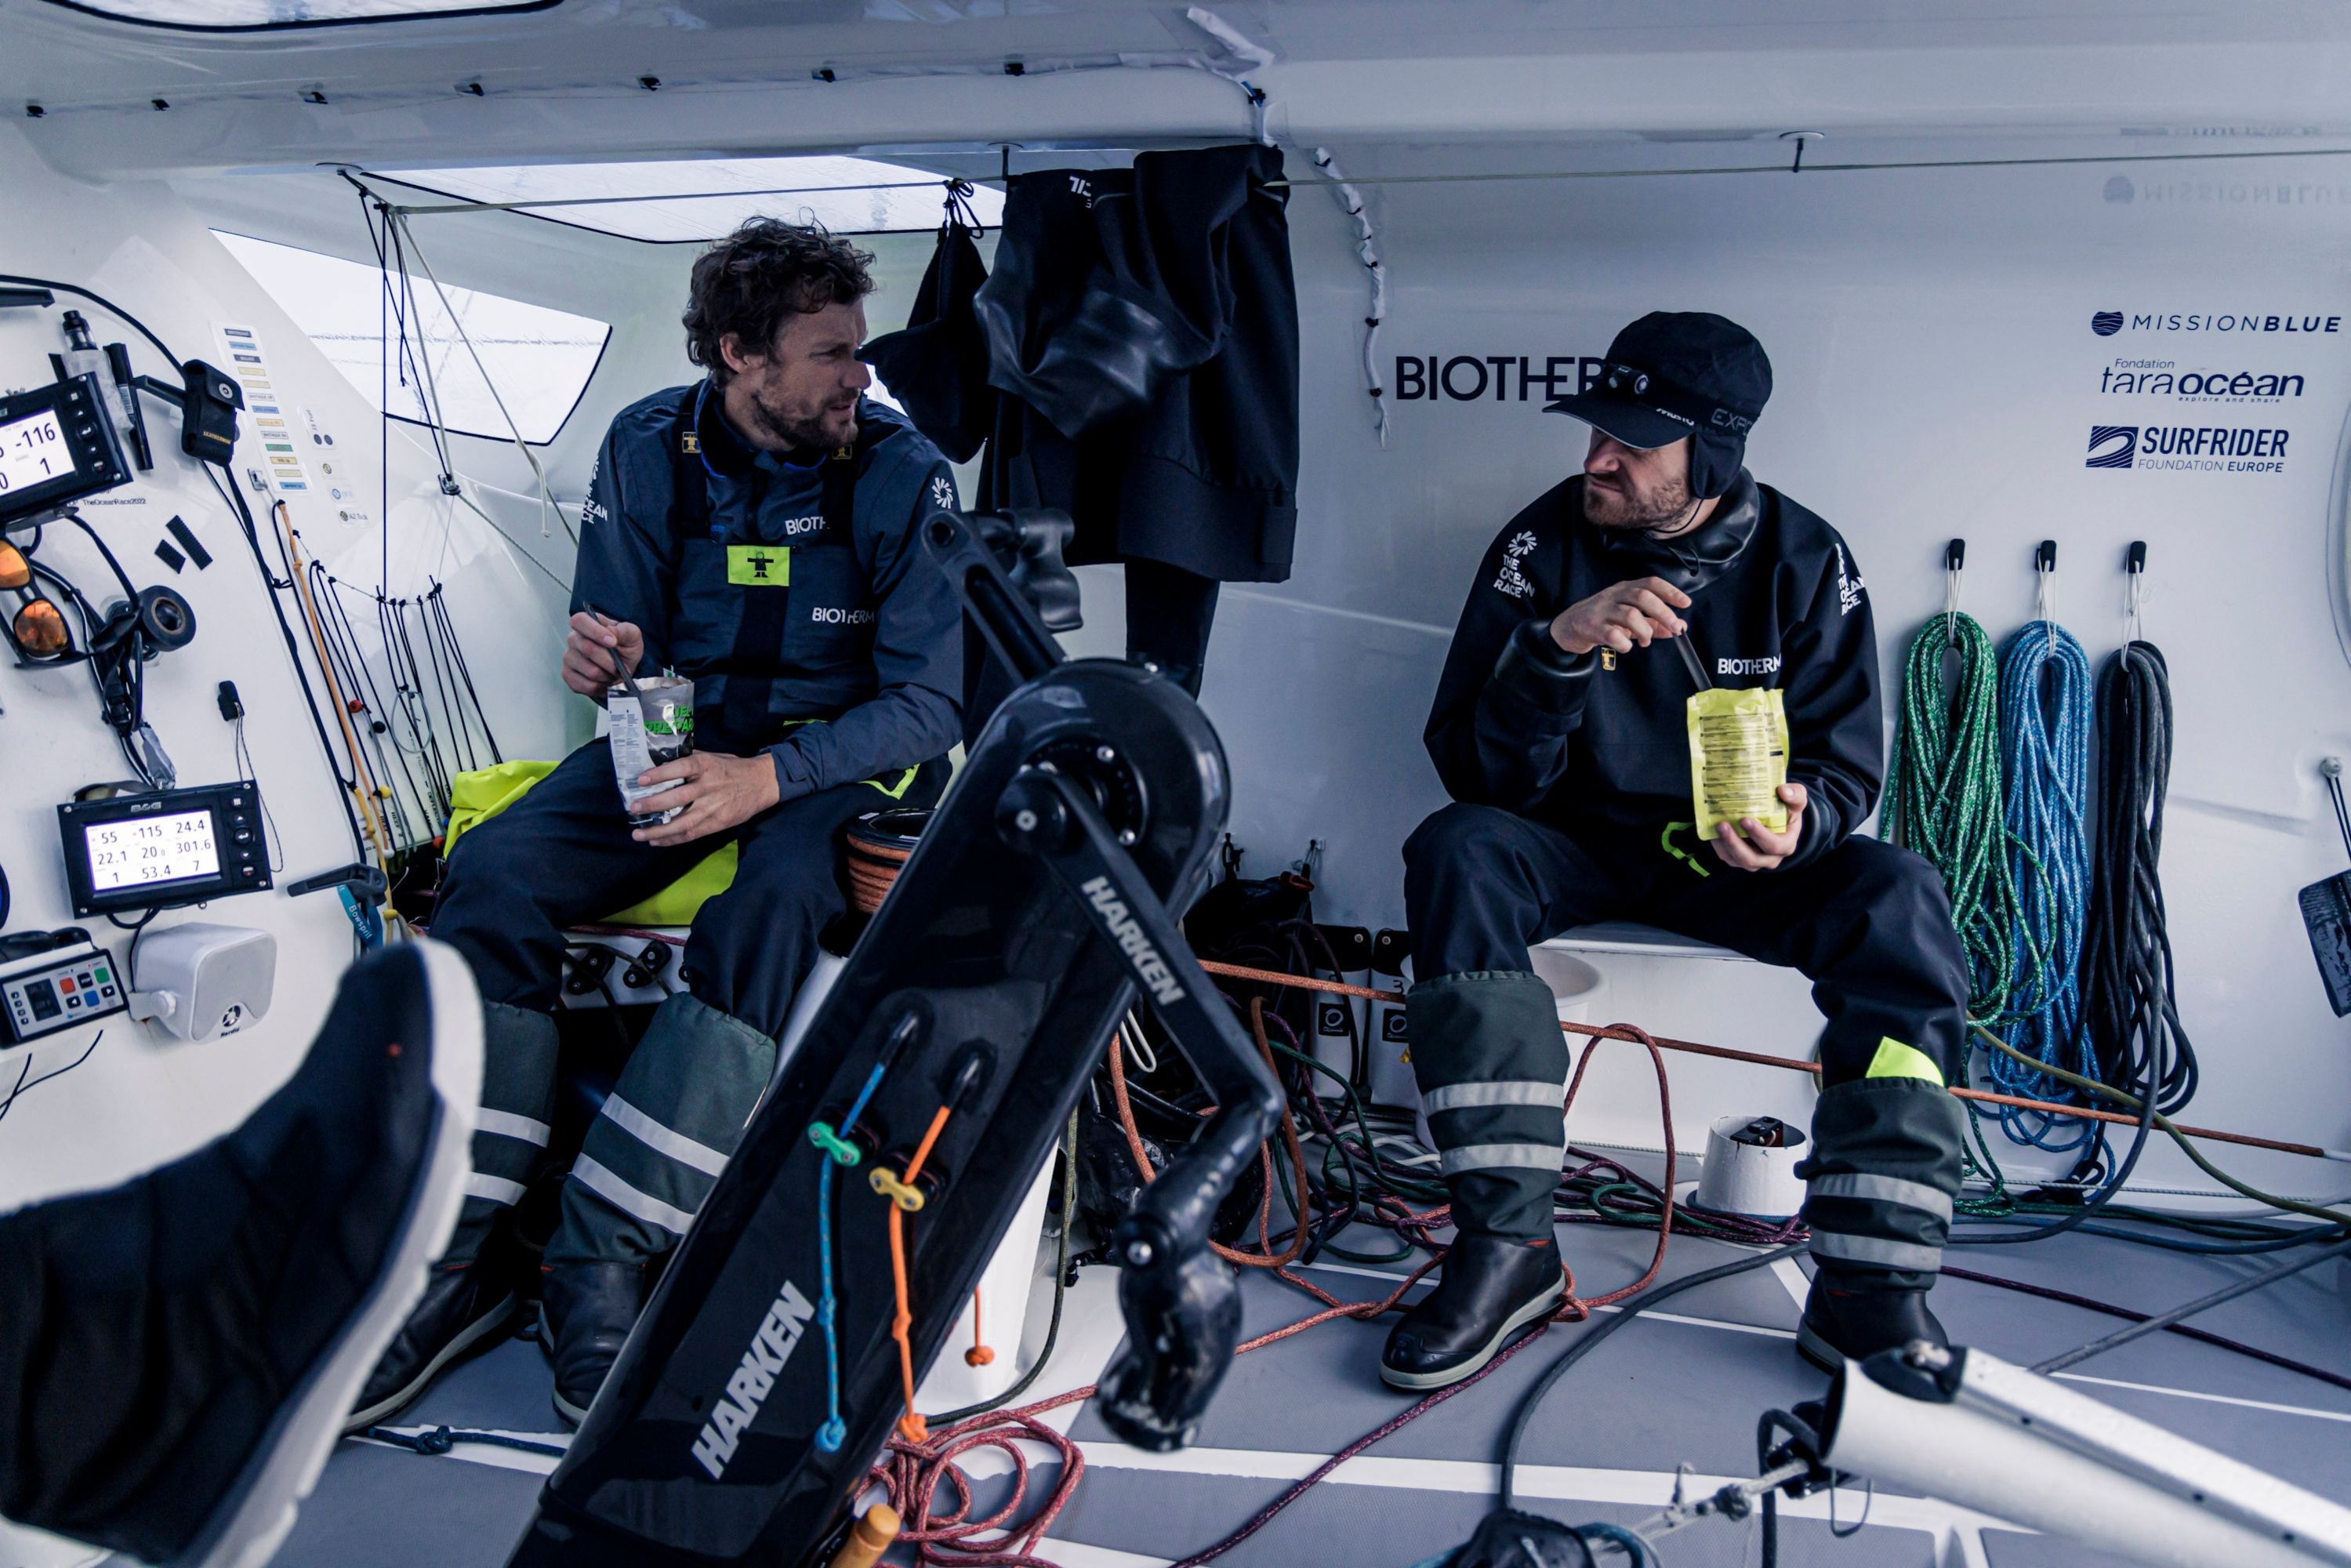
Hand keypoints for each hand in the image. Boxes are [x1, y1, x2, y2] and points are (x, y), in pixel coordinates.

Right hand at [564, 611, 645, 697]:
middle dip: (611, 662)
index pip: (580, 621)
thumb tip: (611, 632)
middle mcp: (573, 639)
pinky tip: (606, 682)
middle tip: (623, 667)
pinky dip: (602, 687)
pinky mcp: (568, 675)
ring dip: (609, 676)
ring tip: (615, 674)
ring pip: (591, 671)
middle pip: (589, 649)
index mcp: (586, 623)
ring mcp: (569, 658)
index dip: (595, 631)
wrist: (624, 665)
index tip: (613, 642)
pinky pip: (586, 686)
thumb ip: (624, 630)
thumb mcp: (632, 635)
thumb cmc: (625, 646)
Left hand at [630, 751, 781, 846]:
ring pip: (683, 822)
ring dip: (659, 829)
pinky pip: (693, 834)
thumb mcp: (713, 756)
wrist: (762, 783)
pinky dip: (673, 839)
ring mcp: (714, 807)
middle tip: (634, 808)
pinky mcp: (719, 823)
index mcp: (707, 766)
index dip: (661, 774)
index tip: (642, 779)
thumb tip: (661, 759)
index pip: (681, 768)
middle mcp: (709, 787)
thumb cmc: (732, 768)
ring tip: (639, 834)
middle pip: (679, 798)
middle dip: (654, 805)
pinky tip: (656, 841)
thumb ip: (690, 758)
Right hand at [1550, 576, 1692, 656]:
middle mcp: (1614, 595)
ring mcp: (1601, 610)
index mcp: (1625, 589)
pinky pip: (1613, 635)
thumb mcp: (1629, 619)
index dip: (1670, 592)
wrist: (1568, 627)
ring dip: (1645, 631)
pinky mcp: (1591, 627)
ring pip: (1630, 615)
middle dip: (1663, 613)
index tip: (1686, 603)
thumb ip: (1654, 623)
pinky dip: (1625, 644)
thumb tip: (1680, 627)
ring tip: (1646, 641)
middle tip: (1675, 628)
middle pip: (1643, 597)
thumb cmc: (1602, 620)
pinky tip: (1625, 647)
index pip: (1651, 583)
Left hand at [1707, 782, 1807, 870]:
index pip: (1774, 846)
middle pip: (1751, 858)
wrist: (1776, 816)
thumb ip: (1795, 793)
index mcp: (1786, 845)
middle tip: (1723, 824)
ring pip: (1736, 860)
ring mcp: (1753, 860)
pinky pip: (1726, 856)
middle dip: (1735, 843)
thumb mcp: (1797, 799)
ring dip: (1724, 844)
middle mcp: (1770, 858)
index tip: (1745, 820)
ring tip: (1715, 826)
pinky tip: (1711, 830)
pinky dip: (1718, 845)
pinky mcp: (1738, 858)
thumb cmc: (1788, 808)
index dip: (1759, 836)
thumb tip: (1783, 791)